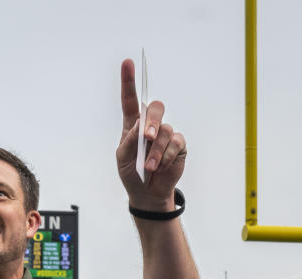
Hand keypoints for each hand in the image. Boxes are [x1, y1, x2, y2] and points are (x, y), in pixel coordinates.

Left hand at [115, 59, 186, 211]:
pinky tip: (160, 167)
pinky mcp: (178, 145)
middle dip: (152, 121)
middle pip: (155, 108)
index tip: (128, 63)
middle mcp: (151, 126)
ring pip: (165, 131)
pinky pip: (175, 143)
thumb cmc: (131, 172)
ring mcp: (166, 134)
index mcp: (133, 125)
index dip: (129, 81)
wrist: (146, 193)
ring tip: (149, 167)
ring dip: (156, 151)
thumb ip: (129, 141)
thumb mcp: (122, 158)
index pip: (131, 100)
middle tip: (148, 137)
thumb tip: (141, 126)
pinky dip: (166, 156)